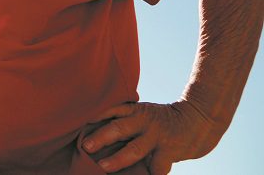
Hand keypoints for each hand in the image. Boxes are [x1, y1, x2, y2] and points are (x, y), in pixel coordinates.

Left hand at [82, 100, 222, 173]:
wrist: (200, 120)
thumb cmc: (164, 120)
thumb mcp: (145, 113)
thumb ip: (127, 120)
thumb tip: (97, 130)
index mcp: (135, 110)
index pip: (111, 111)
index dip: (95, 116)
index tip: (80, 122)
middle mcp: (144, 122)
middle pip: (119, 128)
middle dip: (101, 137)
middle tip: (85, 146)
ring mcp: (157, 137)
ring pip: (134, 149)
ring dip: (117, 159)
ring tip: (103, 166)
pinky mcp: (169, 152)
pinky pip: (156, 169)